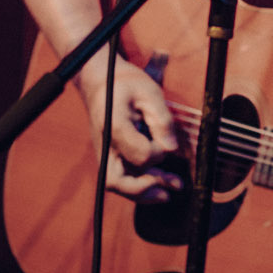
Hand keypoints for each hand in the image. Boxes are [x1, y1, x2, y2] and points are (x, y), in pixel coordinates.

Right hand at [78, 56, 183, 201]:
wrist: (101, 80)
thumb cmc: (125, 83)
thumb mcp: (149, 91)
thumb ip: (162, 119)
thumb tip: (172, 149)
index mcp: (114, 126)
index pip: (140, 155)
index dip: (159, 152)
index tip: (167, 141)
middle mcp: (104, 144)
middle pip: (118, 181)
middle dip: (146, 189)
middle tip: (171, 189)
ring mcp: (104, 152)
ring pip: (118, 184)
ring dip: (144, 192)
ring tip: (169, 192)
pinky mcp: (108, 155)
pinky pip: (120, 177)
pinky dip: (138, 185)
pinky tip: (157, 184)